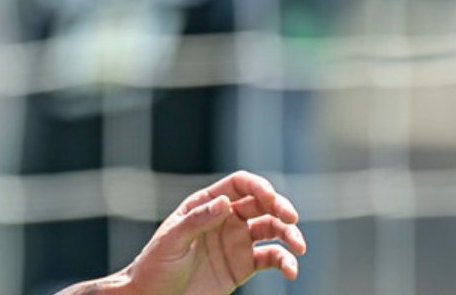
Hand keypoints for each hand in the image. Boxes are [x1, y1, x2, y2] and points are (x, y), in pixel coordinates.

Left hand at [122, 170, 305, 294]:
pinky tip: (290, 270)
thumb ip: (198, 220)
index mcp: (205, 204)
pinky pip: (271, 258)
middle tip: (291, 218)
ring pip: (271, 229)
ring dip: (289, 234)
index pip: (239, 185)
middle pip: (261, 204)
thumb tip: (225, 202)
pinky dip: (285, 261)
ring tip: (299, 247)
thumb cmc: (156, 264)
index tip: (271, 198)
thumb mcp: (172, 240)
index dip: (258, 186)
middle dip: (280, 207)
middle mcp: (225, 218)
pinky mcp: (243, 266)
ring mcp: (236, 241)